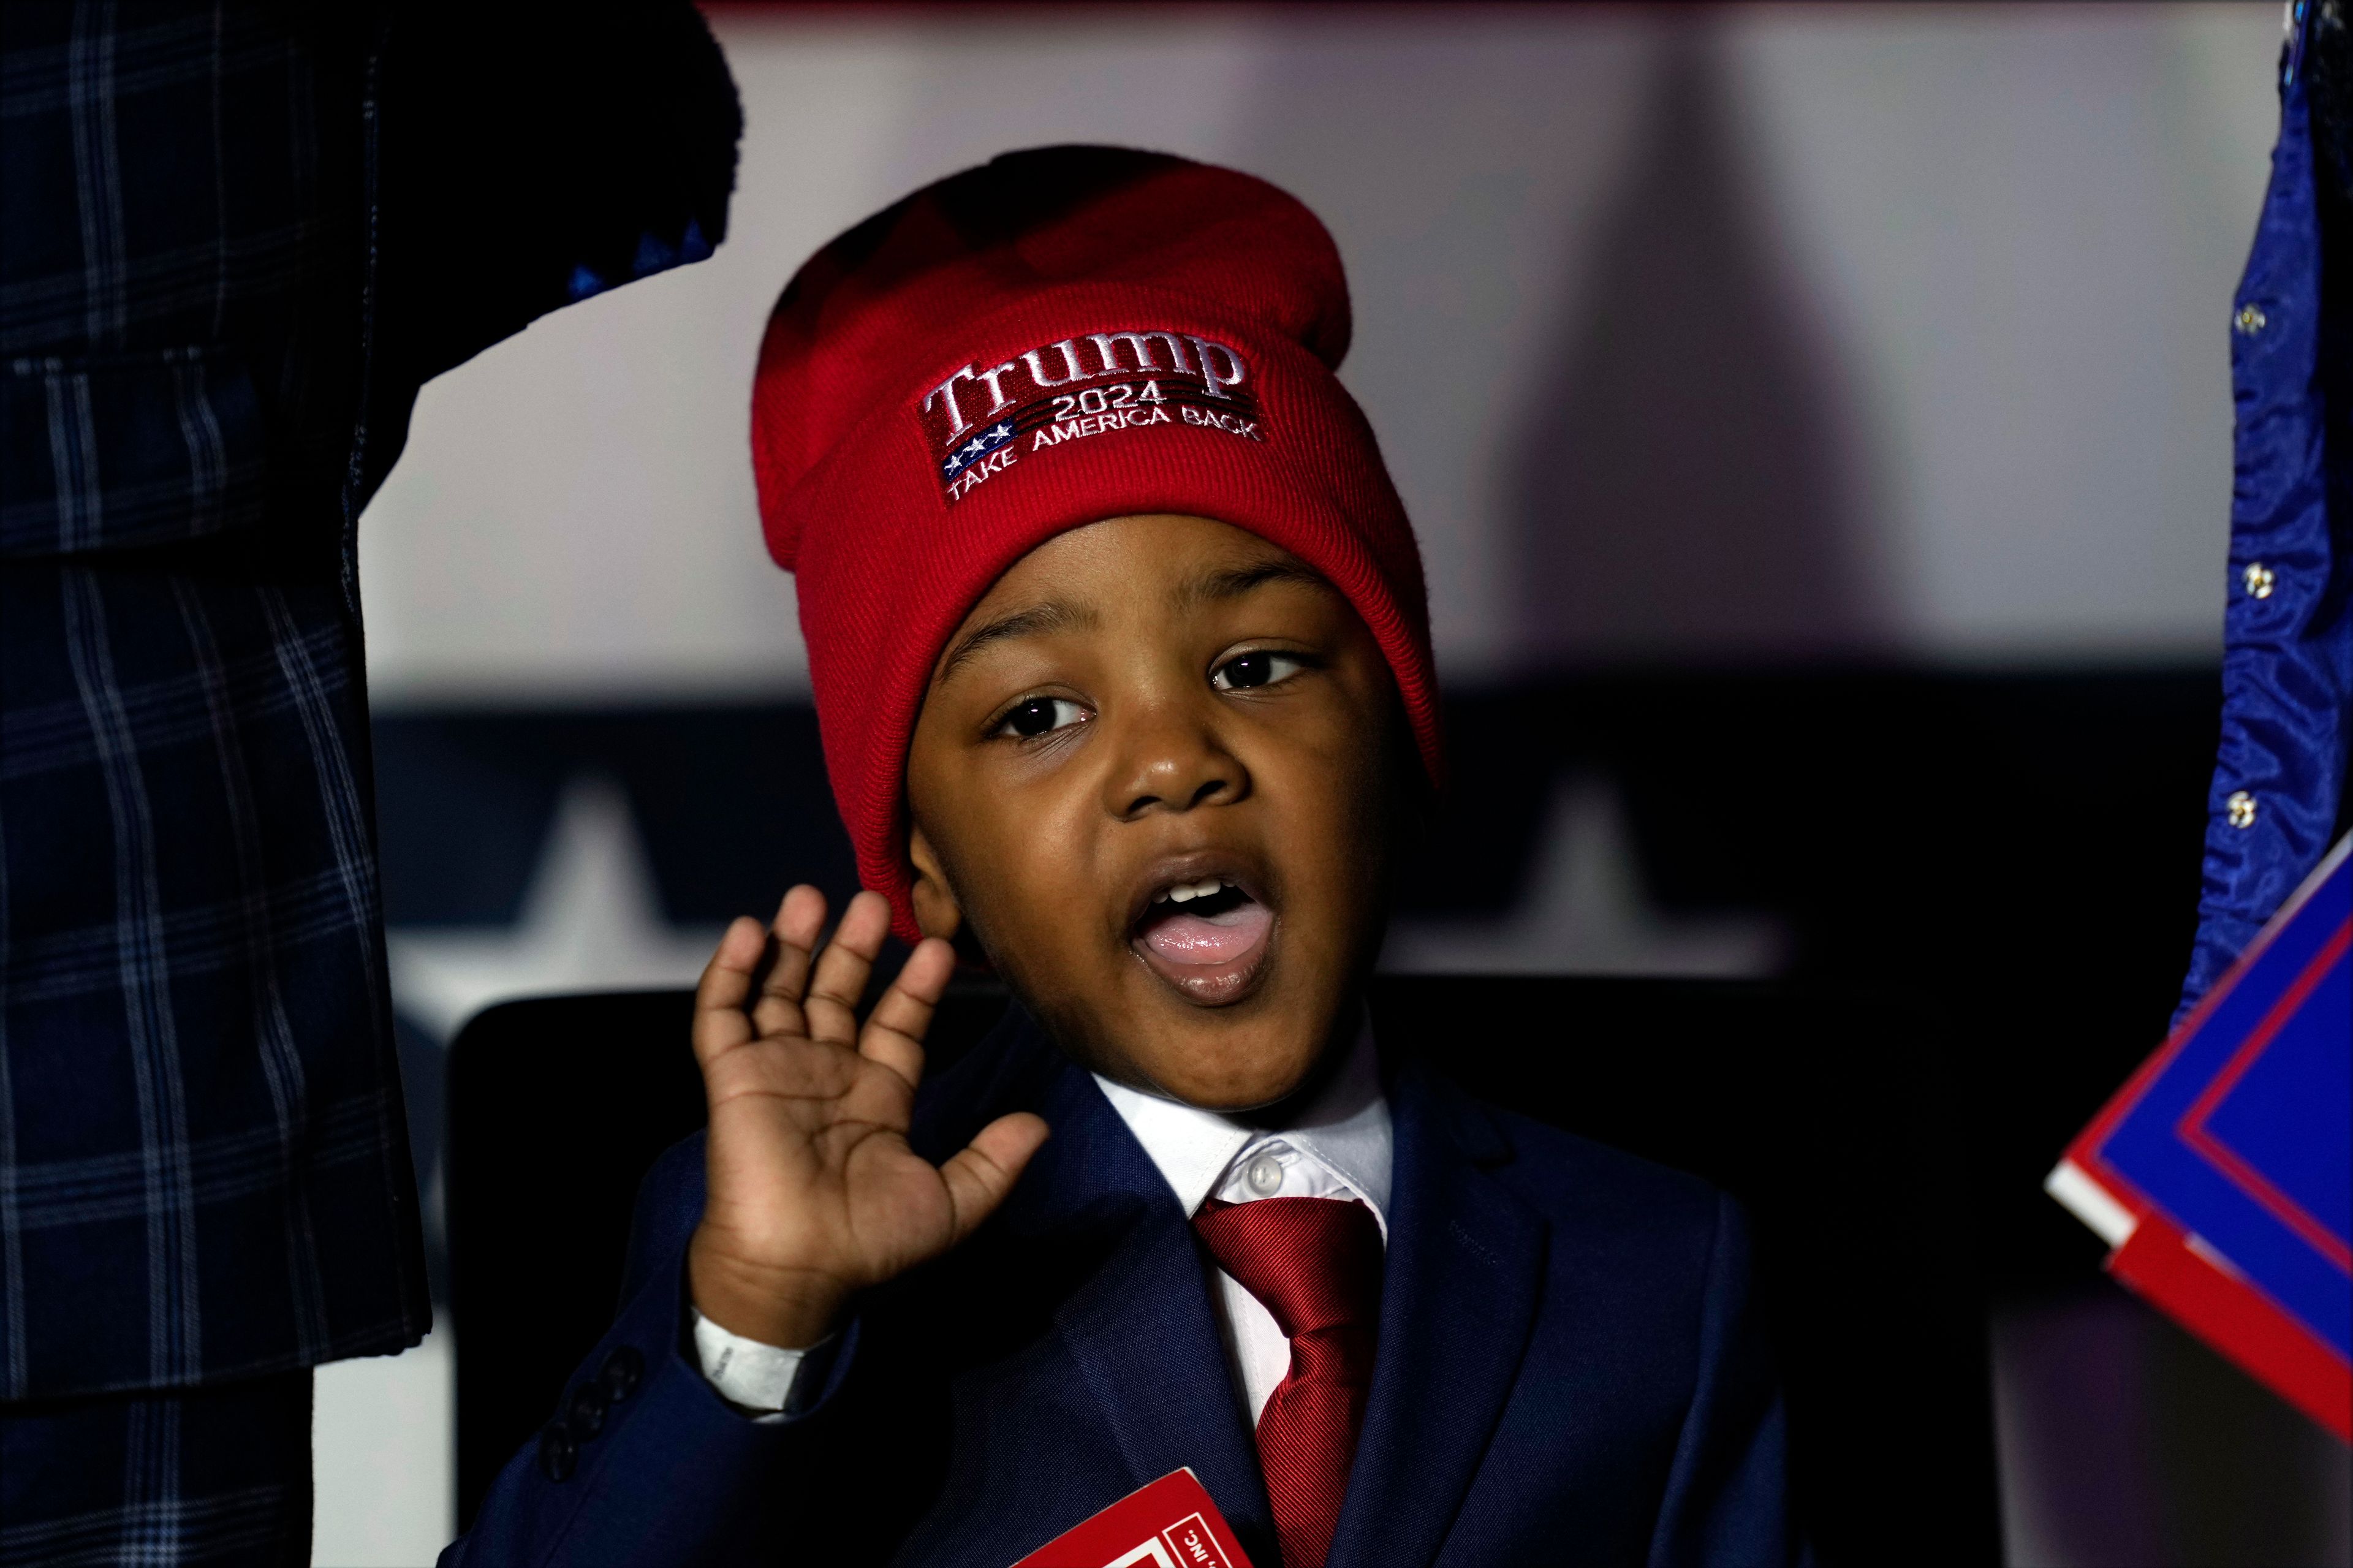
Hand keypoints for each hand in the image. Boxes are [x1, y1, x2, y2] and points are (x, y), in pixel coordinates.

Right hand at [686, 887, 1048, 1348]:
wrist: (801, 1272)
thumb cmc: (869, 1247)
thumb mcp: (952, 1203)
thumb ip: (995, 1161)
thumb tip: (1039, 1125)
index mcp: (877, 1097)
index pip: (897, 1024)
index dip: (914, 986)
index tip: (937, 948)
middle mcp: (827, 1075)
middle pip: (838, 993)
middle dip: (853, 947)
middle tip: (872, 900)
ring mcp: (777, 1072)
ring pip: (782, 991)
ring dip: (793, 944)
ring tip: (811, 897)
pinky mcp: (733, 1078)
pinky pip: (724, 1016)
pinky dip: (733, 973)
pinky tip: (751, 933)